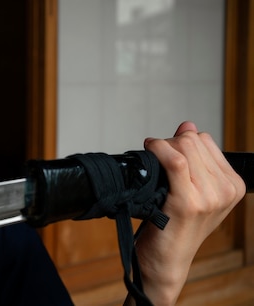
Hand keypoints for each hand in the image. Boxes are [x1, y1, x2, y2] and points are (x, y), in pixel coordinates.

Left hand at [135, 121, 244, 304]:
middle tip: (155, 157)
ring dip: (161, 147)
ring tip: (152, 159)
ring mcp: (210, 198)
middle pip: (193, 141)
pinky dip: (159, 149)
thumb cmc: (175, 223)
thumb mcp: (192, 189)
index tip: (165, 152)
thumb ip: (194, 157)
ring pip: (184, 148)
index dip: (180, 140)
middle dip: (169, 143)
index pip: (205, 141)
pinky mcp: (188, 203)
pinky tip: (149, 149)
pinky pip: (176, 162)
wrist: (167, 258)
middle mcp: (226, 191)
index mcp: (234, 185)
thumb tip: (189, 125)